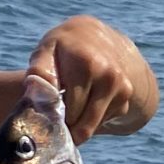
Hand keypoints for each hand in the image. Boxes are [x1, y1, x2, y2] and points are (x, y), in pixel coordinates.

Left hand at [28, 17, 138, 141]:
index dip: (54, 118)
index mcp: (87, 65)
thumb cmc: (64, 48)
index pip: (69, 111)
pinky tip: (85, 100)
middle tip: (55, 116)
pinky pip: (103, 121)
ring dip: (78, 124)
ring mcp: (121, 87)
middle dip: (66, 125)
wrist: (96, 37)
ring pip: (92, 126)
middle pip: (81, 124)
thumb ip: (40, 71)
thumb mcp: (47, 51)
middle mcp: (109, 76)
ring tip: (68, 108)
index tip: (46, 116)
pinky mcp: (126, 98)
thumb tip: (38, 91)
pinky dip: (91, 118)